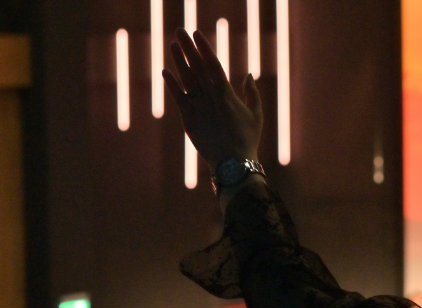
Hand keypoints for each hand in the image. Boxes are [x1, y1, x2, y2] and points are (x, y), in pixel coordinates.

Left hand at [163, 29, 262, 170]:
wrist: (232, 162)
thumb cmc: (247, 139)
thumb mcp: (256, 114)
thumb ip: (251, 93)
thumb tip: (248, 75)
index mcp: (227, 92)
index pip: (213, 63)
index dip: (204, 47)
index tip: (197, 33)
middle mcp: (211, 96)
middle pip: (197, 65)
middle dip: (188, 47)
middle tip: (180, 31)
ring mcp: (198, 106)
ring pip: (186, 78)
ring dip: (179, 59)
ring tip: (173, 44)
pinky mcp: (188, 119)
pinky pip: (177, 97)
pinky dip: (171, 83)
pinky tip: (165, 70)